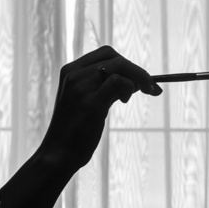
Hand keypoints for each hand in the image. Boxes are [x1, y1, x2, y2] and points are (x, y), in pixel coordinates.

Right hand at [39, 45, 161, 174]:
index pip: (105, 54)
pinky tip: (125, 101)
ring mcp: (81, 87)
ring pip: (119, 66)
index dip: (126, 63)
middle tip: (150, 87)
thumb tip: (137, 80)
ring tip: (142, 93)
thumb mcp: (88, 101)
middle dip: (136, 70)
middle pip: (114, 57)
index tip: (139, 78)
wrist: (58, 154)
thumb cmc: (75, 131)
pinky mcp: (91, 103)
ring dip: (139, 78)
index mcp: (70, 71)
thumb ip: (106, 88)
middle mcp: (74, 74)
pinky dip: (130, 87)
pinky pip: (119, 82)